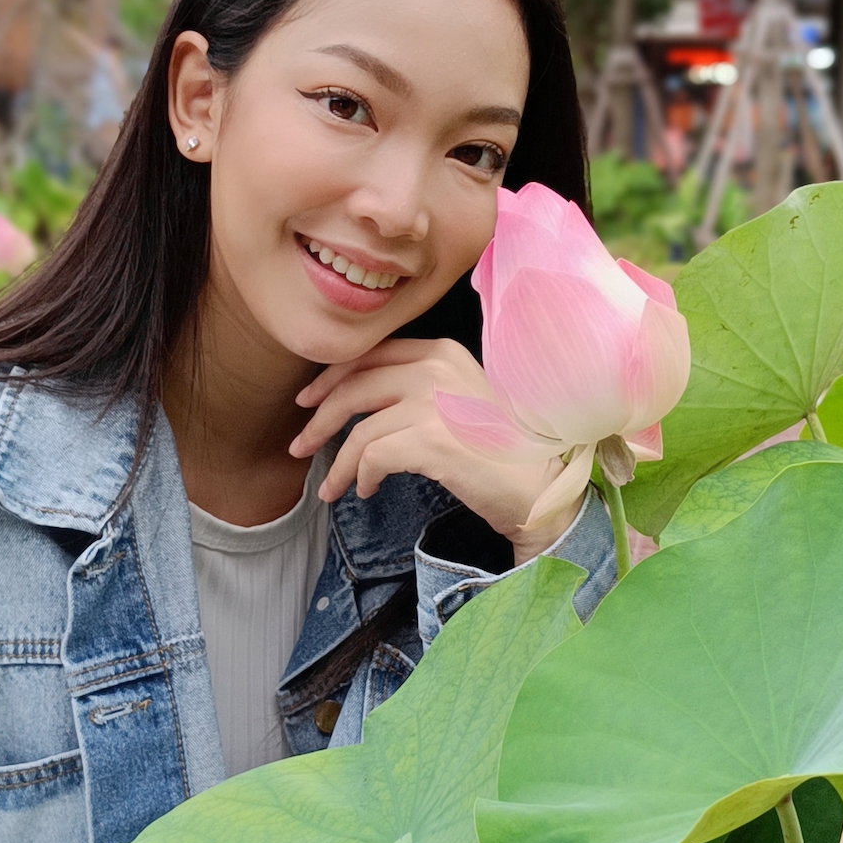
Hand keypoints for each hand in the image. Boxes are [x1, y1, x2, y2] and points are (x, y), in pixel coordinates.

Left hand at [290, 339, 582, 564]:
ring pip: (359, 428)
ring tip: (331, 487)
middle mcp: (436, 367)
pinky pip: (372, 456)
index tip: (309, 401)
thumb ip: (421, 390)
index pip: (372, 355)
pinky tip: (363, 490)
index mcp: (442, 351)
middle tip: (300, 445)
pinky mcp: (430, 439)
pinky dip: (359, 475)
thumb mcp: (461, 401)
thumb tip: (361, 405)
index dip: (332, 378)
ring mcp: (433, 401)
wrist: (542, 487)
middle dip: (319, 417)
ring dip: (337, 462)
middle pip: (354, 385)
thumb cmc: (503, 451)